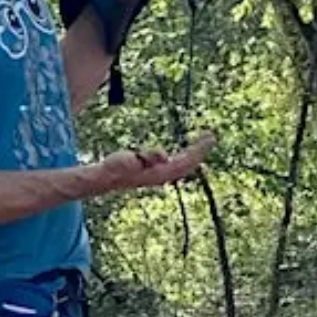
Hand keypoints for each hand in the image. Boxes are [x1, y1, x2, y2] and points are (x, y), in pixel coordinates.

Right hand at [91, 130, 214, 195]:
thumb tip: (165, 155)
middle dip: (199, 150)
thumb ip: (144, 158)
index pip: (185, 162)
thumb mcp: (125, 161)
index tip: (208, 137)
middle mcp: (163, 175)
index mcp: (160, 173)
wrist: (106, 180)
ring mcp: (160, 173)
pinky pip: (175, 163)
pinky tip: (184, 152)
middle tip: (211, 136)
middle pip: (187, 164)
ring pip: (183, 164)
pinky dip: (184, 155)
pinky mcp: (155, 169)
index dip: (197, 150)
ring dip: (193, 153)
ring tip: (203, 141)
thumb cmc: (114, 169)